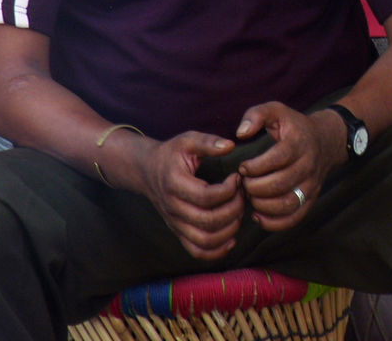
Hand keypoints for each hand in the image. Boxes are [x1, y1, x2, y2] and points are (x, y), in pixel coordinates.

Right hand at [138, 133, 246, 260]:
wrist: (147, 171)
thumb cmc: (172, 154)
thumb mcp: (188, 140)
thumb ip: (209, 142)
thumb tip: (231, 146)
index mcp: (174, 184)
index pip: (206, 197)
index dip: (228, 189)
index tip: (237, 177)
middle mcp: (173, 208)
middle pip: (208, 221)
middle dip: (234, 209)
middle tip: (243, 194)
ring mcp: (175, 223)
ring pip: (205, 240)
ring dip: (230, 230)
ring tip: (240, 212)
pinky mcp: (179, 232)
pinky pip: (197, 251)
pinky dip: (217, 250)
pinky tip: (232, 237)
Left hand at [235, 101, 341, 230]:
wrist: (326, 140)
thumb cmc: (294, 127)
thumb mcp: (276, 111)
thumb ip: (256, 115)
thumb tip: (240, 134)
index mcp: (299, 143)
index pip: (277, 159)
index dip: (255, 166)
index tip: (243, 167)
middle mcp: (308, 165)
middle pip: (279, 184)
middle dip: (254, 187)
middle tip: (244, 183)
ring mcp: (311, 185)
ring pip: (286, 204)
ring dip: (261, 205)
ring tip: (250, 196)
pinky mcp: (310, 199)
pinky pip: (293, 218)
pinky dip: (273, 223)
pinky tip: (258, 214)